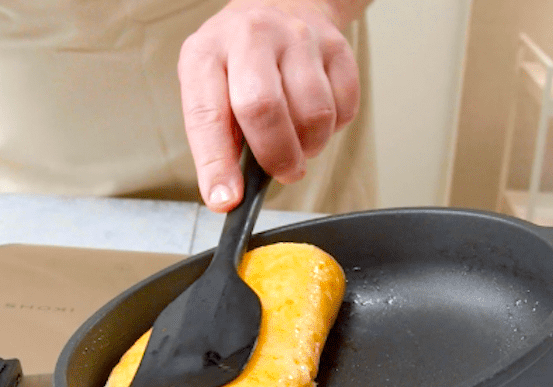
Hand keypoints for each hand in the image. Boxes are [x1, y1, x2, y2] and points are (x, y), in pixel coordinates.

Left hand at [179, 0, 362, 211]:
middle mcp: (251, 37)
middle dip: (275, 156)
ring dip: (309, 145)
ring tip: (298, 141)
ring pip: (314, 114)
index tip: (226, 200)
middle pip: (264, 108)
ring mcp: (298, 38)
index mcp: (207, 53)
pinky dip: (333, 128)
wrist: (281, 5)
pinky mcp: (336, 47)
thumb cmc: (238, 60)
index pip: (208, 114)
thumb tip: (229, 192)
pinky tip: (316, 118)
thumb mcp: (209, 86)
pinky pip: (345, 108)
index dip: (217, 163)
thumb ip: (217, 135)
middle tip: (281, 172)